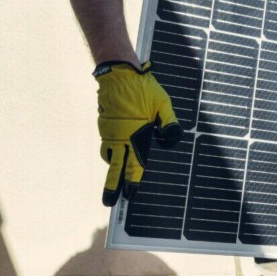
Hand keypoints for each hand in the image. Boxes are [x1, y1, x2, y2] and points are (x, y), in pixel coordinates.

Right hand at [94, 61, 183, 205]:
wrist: (118, 73)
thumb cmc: (144, 88)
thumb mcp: (163, 104)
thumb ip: (169, 124)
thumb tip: (173, 140)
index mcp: (137, 134)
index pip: (135, 164)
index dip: (133, 181)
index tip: (131, 195)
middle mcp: (120, 137)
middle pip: (116, 168)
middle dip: (112, 186)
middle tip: (109, 203)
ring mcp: (109, 131)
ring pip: (109, 156)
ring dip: (112, 168)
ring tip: (113, 183)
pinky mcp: (103, 125)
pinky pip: (106, 144)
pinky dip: (110, 152)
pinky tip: (115, 156)